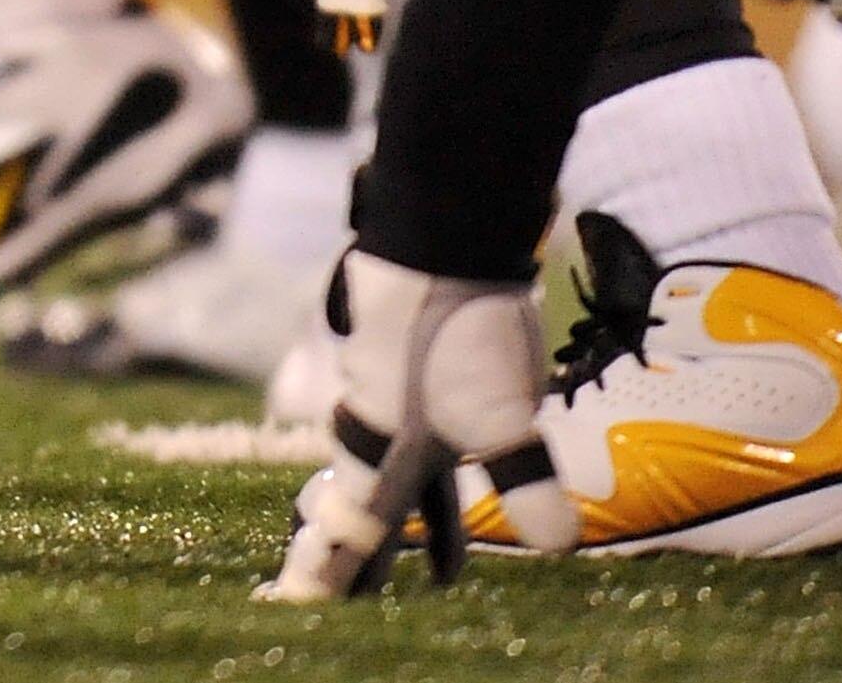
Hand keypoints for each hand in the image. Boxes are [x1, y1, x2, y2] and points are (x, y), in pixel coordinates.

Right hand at [261, 250, 572, 600]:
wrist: (443, 237)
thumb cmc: (462, 334)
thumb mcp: (504, 417)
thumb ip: (525, 483)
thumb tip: (557, 548)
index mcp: (384, 447)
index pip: (349, 526)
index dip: (320, 570)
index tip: (284, 604)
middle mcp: (378, 424)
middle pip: (366, 504)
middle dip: (371, 558)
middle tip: (368, 603)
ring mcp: (393, 390)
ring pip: (395, 470)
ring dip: (415, 522)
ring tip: (442, 570)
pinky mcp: (415, 361)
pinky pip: (416, 435)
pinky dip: (433, 472)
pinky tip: (460, 472)